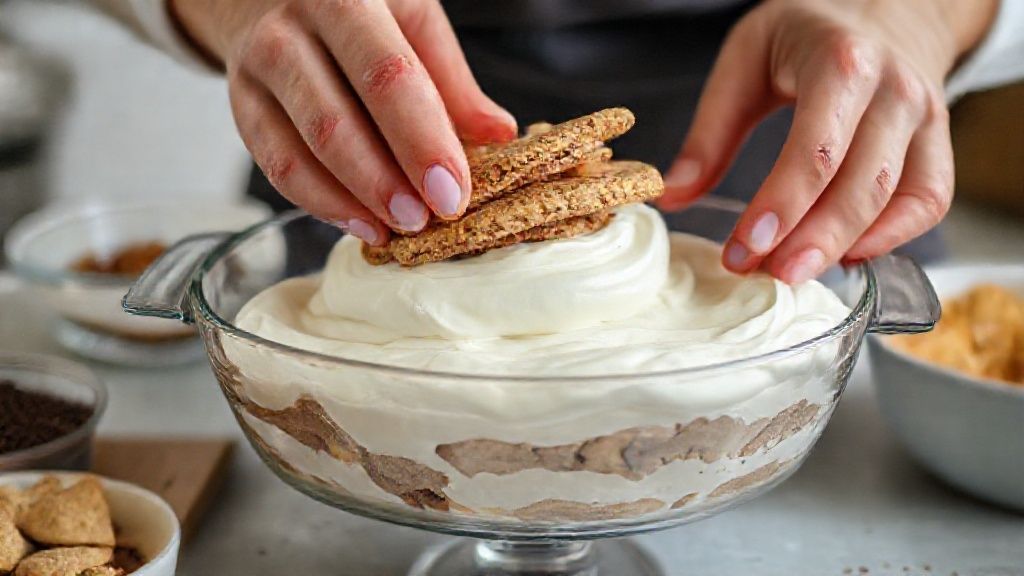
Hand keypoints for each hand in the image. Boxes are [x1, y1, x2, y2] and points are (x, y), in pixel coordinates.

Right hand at [170, 0, 516, 244]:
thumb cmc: (358, 11)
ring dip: (353, 201)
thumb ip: (452, 80)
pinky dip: (322, 205)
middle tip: (424, 220)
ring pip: (300, 151)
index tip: (452, 193)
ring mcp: (259, 70)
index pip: (388, 76)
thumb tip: (500, 133)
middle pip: (336, 120)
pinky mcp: (242, 106)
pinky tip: (361, 224)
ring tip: (396, 230)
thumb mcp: (411, 21)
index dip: (422, 141)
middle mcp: (292, 30)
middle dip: (384, 182)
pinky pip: (277, 167)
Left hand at [658, 0, 996, 282]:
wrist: (885, 7)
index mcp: (840, 63)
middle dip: (811, 241)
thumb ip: (709, 131)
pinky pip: (929, 201)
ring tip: (790, 272)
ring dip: (843, 247)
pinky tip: (844, 256)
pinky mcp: (938, 142)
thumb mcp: (745, 59)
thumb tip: (672, 196)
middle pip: (861, 185)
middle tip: (764, 275)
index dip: (779, 208)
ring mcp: (925, 117)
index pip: (815, 150)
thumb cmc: (807, 33)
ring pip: (897, 199)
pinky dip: (892, 238)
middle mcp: (893, 91)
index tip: (743, 249)